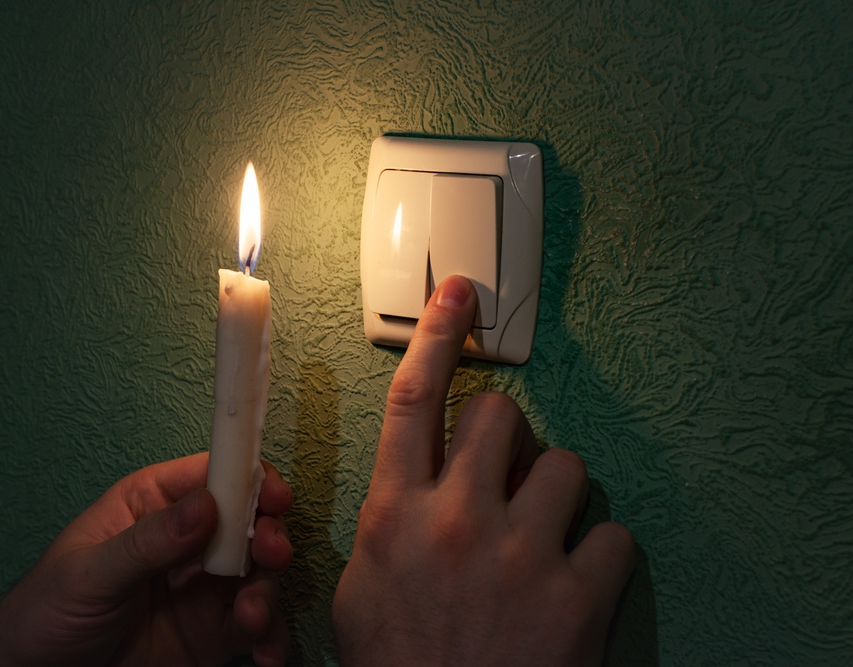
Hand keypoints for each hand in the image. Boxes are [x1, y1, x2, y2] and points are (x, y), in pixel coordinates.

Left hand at [0, 453, 292, 666]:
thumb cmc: (43, 613)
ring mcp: (203, 587)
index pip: (211, 476)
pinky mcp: (212, 633)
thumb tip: (207, 505)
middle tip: (271, 558)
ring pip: (259, 575)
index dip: (249, 479)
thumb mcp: (89, 574)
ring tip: (253, 621)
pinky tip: (266, 656)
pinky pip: (256, 628)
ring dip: (268, 593)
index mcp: (153, 505)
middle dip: (269, 538)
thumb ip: (147, 543)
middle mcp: (186, 540)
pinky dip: (270, 638)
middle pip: (248, 523)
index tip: (274, 497)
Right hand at [333, 276, 635, 666]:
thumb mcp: (361, 593)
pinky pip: (614, 535)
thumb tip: (417, 487)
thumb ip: (388, 526)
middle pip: (496, 416)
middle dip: (503, 436)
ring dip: (556, 494)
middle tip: (502, 475)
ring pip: (564, 465)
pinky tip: (578, 581)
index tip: (458, 292)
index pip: (411, 402)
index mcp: (393, 518)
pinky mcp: (575, 594)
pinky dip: (601, 554)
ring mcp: (518, 555)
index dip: (434, 336)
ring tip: (542, 536)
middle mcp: (455, 522)